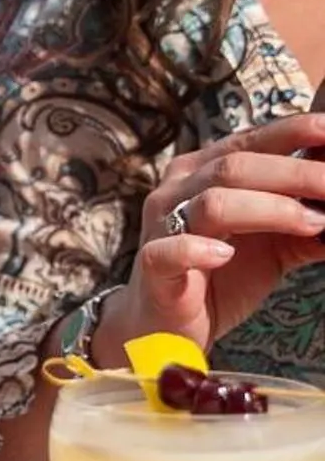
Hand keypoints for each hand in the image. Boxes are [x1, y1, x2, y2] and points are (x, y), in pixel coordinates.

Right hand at [95, 113, 324, 358]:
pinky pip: (170, 251)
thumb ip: (307, 221)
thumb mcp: (274, 246)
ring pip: (212, 204)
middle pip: (234, 166)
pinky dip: (198, 250)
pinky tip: (226, 255)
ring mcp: (160, 227)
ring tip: (313, 224)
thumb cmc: (221, 277)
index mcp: (201, 172)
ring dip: (269, 210)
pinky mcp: (153, 268)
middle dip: (295, 173)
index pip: (248, 141)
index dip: (291, 132)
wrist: (167, 328)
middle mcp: (177, 190)